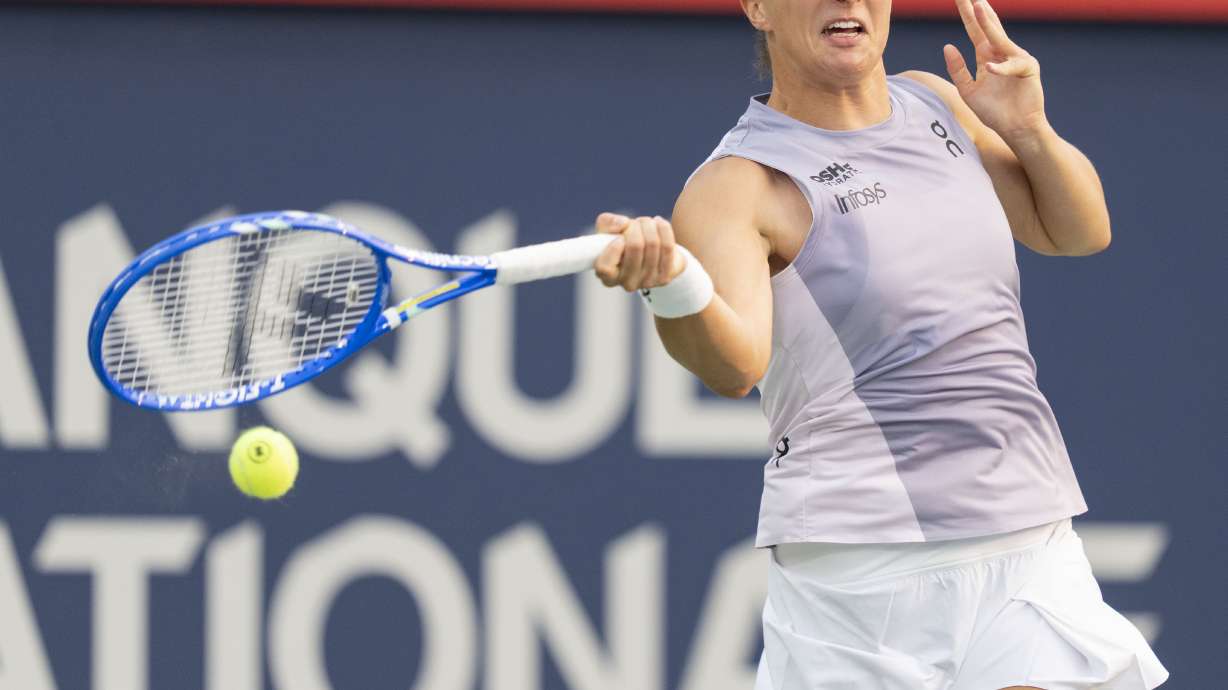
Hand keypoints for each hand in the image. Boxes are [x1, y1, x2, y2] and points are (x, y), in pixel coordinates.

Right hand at [593, 212, 686, 291]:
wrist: (648, 251)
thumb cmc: (621, 240)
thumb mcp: (607, 230)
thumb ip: (607, 223)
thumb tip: (623, 224)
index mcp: (608, 276)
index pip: (605, 268)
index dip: (613, 249)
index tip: (619, 238)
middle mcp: (627, 284)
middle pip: (635, 246)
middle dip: (635, 226)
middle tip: (635, 223)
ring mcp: (647, 282)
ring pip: (652, 243)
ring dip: (649, 225)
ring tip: (646, 223)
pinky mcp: (665, 277)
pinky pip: (667, 246)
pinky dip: (663, 229)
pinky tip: (658, 224)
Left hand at [944, 0, 1048, 143]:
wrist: (1015, 129)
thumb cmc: (994, 112)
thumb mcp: (968, 90)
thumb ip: (958, 69)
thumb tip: (947, 45)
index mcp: (987, 56)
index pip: (974, 31)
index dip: (967, 14)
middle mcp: (1002, 53)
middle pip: (987, 27)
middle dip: (978, 9)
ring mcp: (1016, 58)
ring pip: (1000, 38)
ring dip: (989, 23)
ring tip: (978, 6)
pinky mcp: (1028, 68)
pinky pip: (1012, 65)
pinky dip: (1001, 67)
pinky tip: (990, 67)